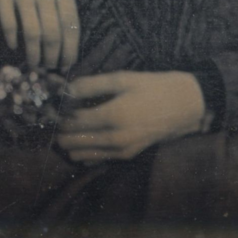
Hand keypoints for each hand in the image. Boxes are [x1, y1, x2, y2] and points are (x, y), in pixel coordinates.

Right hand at [0, 0, 78, 70]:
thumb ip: (61, 7)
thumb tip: (67, 47)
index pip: (71, 22)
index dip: (71, 47)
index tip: (67, 64)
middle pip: (53, 30)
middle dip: (53, 55)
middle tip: (48, 67)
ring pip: (33, 30)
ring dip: (34, 53)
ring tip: (33, 62)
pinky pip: (10, 23)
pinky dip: (13, 40)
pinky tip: (13, 46)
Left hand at [57, 70, 205, 162]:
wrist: (183, 106)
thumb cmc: (153, 87)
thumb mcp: (123, 78)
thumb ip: (92, 84)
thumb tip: (65, 89)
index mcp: (113, 116)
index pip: (71, 121)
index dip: (59, 112)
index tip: (54, 103)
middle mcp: (114, 139)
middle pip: (71, 141)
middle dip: (60, 128)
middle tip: (58, 113)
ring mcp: (120, 151)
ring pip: (79, 154)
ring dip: (69, 141)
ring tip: (70, 122)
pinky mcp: (126, 156)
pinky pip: (94, 159)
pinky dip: (83, 149)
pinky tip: (85, 134)